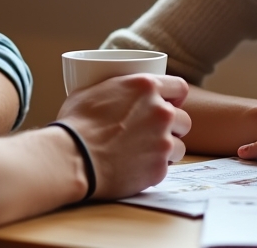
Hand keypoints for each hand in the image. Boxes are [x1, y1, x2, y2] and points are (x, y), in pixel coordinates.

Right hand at [56, 74, 190, 198]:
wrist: (73, 158)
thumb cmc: (76, 123)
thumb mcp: (92, 90)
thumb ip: (115, 89)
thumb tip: (113, 91)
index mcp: (145, 87)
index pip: (179, 87)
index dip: (175, 97)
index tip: (168, 104)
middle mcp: (161, 112)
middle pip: (184, 119)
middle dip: (173, 126)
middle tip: (155, 132)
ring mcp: (163, 141)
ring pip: (180, 146)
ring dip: (167, 150)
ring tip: (147, 153)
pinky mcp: (159, 168)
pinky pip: (166, 168)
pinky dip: (154, 168)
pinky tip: (137, 168)